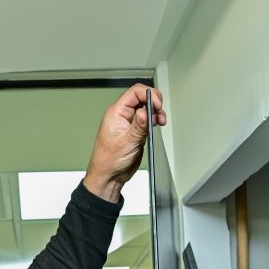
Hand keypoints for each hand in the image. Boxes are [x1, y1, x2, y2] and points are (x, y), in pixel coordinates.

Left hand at [83, 84, 167, 202]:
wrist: (109, 175)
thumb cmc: (109, 161)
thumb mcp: (127, 142)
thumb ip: (138, 125)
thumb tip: (146, 111)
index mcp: (116, 113)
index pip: (134, 93)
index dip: (149, 95)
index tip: (157, 105)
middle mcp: (122, 115)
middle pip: (141, 97)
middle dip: (154, 102)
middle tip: (160, 114)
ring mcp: (128, 122)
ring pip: (145, 108)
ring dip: (156, 112)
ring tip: (160, 121)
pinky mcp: (134, 130)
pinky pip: (146, 119)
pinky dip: (154, 120)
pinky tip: (156, 126)